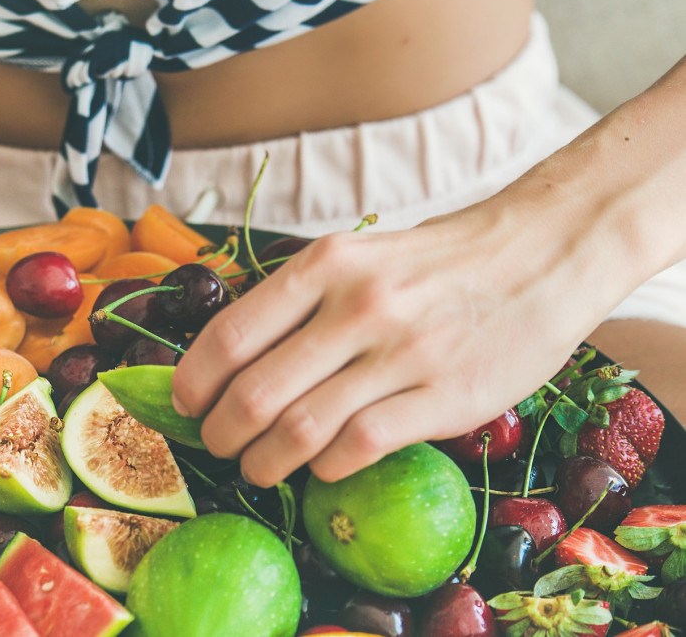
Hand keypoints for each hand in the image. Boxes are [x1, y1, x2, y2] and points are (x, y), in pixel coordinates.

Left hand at [171, 199, 617, 487]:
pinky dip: (327, 465)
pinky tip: (321, 464)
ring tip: (257, 468)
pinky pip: (361, 446)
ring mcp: (404, 354)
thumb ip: (296, 299)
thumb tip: (224, 354)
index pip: (231, 336)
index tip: (185, 405)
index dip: (194, 381)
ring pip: (302, 428)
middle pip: (256, 392)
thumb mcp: (354, 254)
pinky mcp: (447, 397)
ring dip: (265, 461)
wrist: (537, 255)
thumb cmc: (431, 263)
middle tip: (218, 445)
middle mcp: (358, 307)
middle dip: (221, 433)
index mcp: (325, 265)